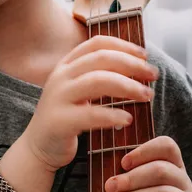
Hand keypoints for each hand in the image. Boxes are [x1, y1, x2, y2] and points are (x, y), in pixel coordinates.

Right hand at [24, 36, 157, 170]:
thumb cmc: (65, 118)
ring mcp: (57, 98)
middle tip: (153, 75)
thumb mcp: (77, 91)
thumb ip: (96, 77)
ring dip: (128, 86)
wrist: (38, 147)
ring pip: (98, 81)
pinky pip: (91, 114)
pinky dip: (113, 115)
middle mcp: (60, 77)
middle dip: (132, 65)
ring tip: (147, 96)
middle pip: (101, 59)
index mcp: (65, 66)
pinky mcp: (60, 121)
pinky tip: (128, 119)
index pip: (96, 44)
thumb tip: (135, 68)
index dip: (123, 45)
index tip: (144, 56)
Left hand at [105, 136, 191, 191]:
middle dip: (131, 179)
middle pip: (162, 171)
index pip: (167, 147)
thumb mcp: (138, 185)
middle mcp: (182, 182)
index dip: (144, 151)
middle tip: (109, 187)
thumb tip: (106, 176)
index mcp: (172, 166)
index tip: (123, 163)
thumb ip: (126, 175)